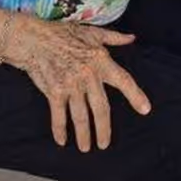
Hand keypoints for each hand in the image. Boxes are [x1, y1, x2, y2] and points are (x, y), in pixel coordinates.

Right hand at [11, 19, 150, 151]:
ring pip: (81, 116)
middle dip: (104, 128)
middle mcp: (88, 75)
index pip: (124, 81)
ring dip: (84, 135)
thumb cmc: (64, 33)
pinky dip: (60, 130)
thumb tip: (132, 38)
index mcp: (101, 61)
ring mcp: (70, 85)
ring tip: (86, 148)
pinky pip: (58, 116)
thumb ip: (114, 38)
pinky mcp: (54, 92)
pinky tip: (63, 141)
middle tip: (105, 144)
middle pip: (101, 107)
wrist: (34, 39)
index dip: (135, 96)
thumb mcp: (93, 32)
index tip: (145, 109)